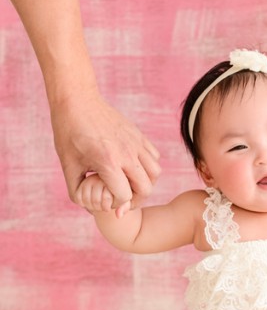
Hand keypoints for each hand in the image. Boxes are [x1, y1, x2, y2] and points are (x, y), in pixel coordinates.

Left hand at [52, 89, 160, 213]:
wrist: (77, 101)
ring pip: (155, 174)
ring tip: (133, 186)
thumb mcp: (67, 164)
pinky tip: (135, 168)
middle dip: (136, 200)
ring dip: (146, 184)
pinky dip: (149, 168)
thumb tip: (89, 208)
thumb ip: (77, 190)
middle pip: (146, 188)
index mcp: (107, 161)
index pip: (124, 195)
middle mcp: (127, 153)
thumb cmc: (69, 133)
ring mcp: (136, 143)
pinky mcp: (140, 136)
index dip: (117, 205)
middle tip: (124, 201)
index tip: (108, 203)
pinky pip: (155, 158)